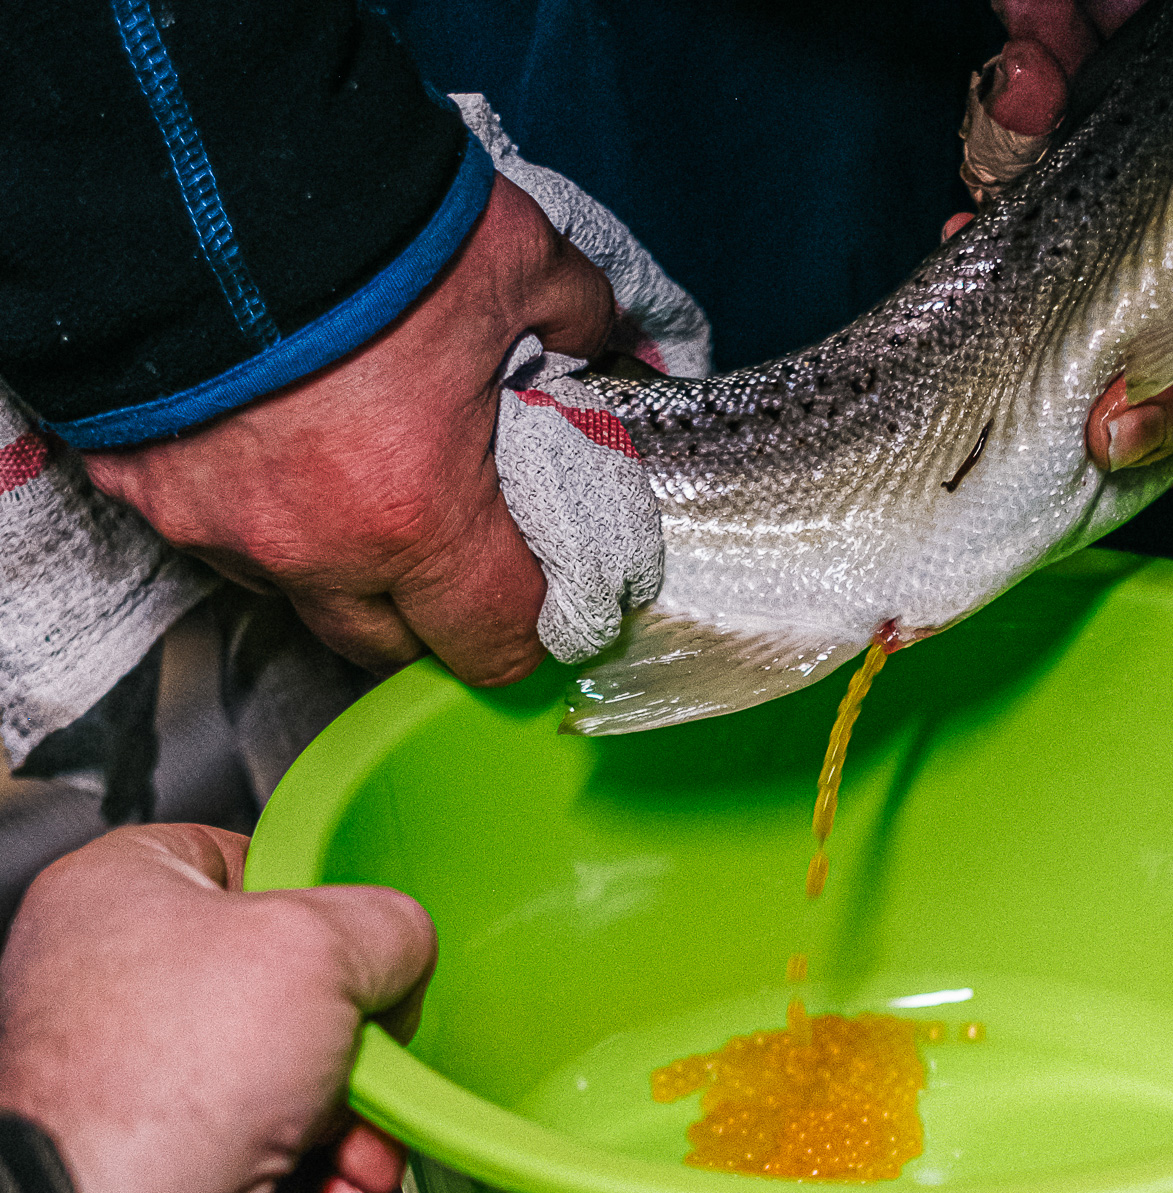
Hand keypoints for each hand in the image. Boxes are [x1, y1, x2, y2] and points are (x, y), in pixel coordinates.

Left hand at [0, 825, 436, 1192]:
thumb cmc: (156, 1088)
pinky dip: (332, 1175)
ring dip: (362, 1117)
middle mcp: (123, 986)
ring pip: (306, 1077)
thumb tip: (404, 956)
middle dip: (362, 1039)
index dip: (317, 894)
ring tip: (361, 1141)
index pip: (245, 857)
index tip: (356, 931)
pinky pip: (289, 1156)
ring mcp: (149, 1085)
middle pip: (296, 982)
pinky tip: (337, 1188)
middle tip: (372, 1051)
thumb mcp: (319, 944)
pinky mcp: (181, 1170)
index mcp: (121, 894)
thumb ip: (389, 923)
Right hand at [83, 174, 614, 685]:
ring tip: (374, 484)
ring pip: (304, 596)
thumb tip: (619, 347)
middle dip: (441, 611)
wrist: (208, 163)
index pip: (497, 641)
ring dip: (349, 566)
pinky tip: (289, 451)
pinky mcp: (149, 489)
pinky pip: (222, 540)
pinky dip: (266, 515)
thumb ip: (582, 319)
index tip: (550, 591)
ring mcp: (220, 526)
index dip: (537, 624)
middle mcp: (314, 547)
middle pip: (396, 645)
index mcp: (419, 516)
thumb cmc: (370, 228)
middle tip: (468, 546)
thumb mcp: (514, 261)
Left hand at [960, 7, 1172, 495]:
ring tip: (1044, 11)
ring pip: (1124, 143)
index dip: (1020, 269)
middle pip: (1086, 218)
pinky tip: (1112, 7)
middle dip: (1041, 140)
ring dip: (1081, 70)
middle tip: (1024, 69)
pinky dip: (1148, 43)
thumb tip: (1105, 430)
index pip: (1074, 328)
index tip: (975, 212)